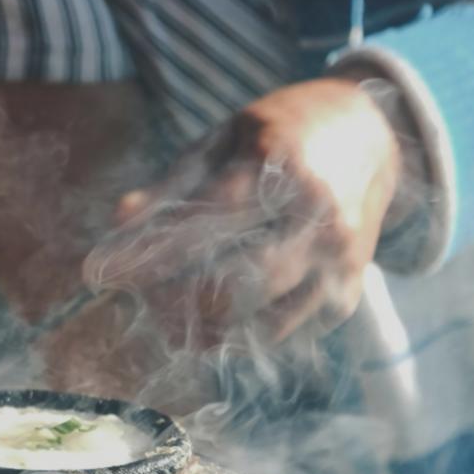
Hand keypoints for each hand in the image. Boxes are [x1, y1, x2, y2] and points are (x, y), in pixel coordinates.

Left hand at [82, 74, 416, 350]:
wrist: (374, 138)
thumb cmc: (279, 136)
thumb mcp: (223, 141)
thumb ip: (172, 186)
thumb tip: (117, 224)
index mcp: (281, 165)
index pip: (204, 222)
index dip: (148, 256)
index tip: (99, 276)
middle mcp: (318, 216)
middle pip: (232, 283)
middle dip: (175, 304)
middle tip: (142, 307)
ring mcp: (339, 259)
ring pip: (260, 322)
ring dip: (204, 332)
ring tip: (170, 325)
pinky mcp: (347, 293)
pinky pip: (285, 334)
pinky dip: (242, 337)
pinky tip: (215, 325)